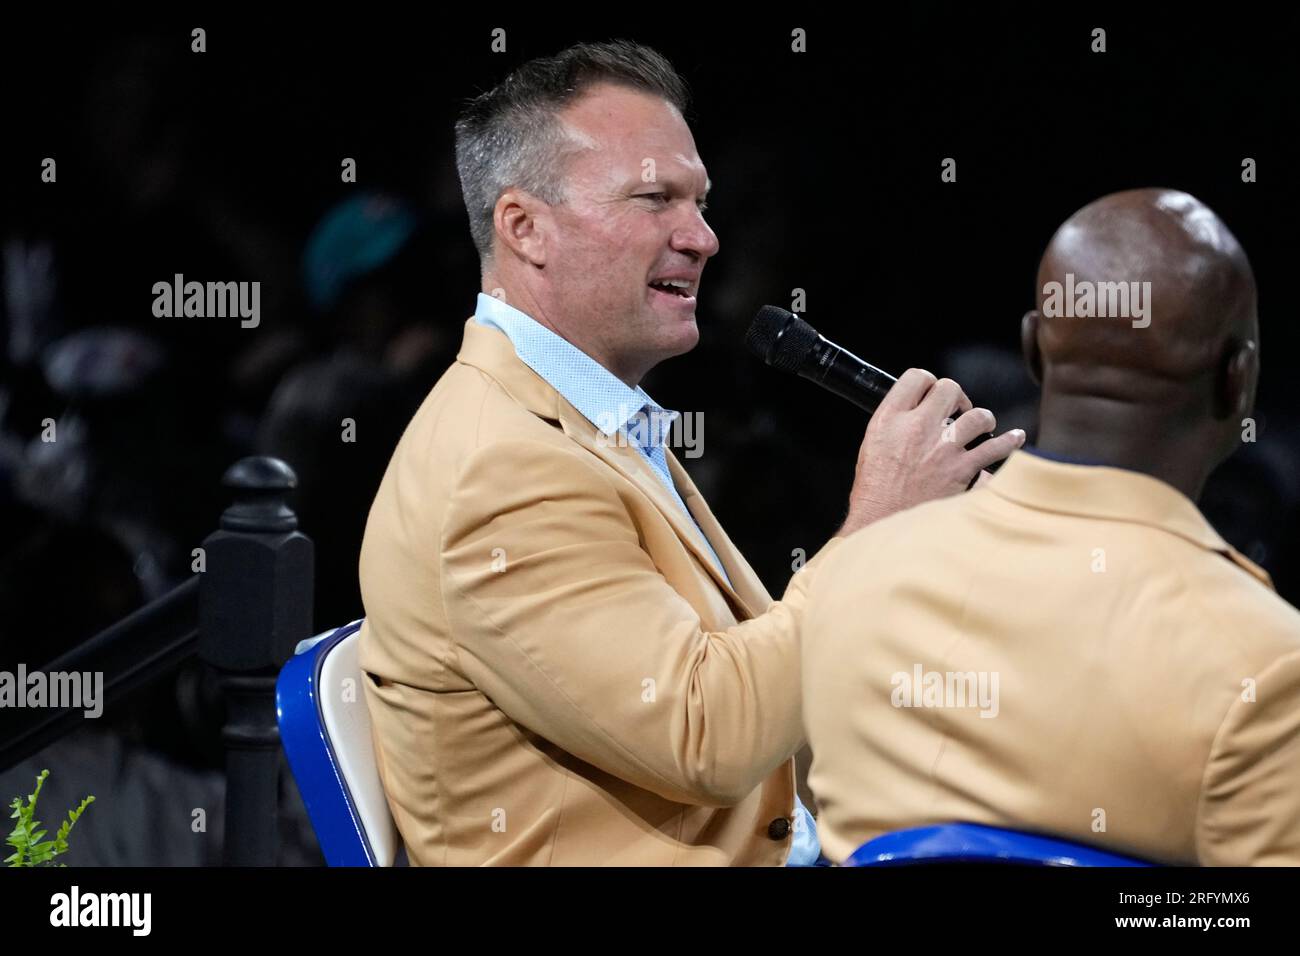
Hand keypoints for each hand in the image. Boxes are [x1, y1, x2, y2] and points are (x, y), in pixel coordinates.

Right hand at [835, 368, 1024, 534]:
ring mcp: (943, 449)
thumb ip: (895, 424)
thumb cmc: (875, 490)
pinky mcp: (962, 471)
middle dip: (956, 397)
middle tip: (957, 410)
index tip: (932, 394)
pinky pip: (996, 448)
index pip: (915, 378)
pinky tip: (1014, 438)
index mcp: (890, 420)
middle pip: (949, 388)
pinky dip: (1008, 442)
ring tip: (982, 425)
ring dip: (983, 419)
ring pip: (978, 415)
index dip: (928, 382)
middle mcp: (918, 428)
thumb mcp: (872, 446)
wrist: (883, 523)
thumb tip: (918, 410)